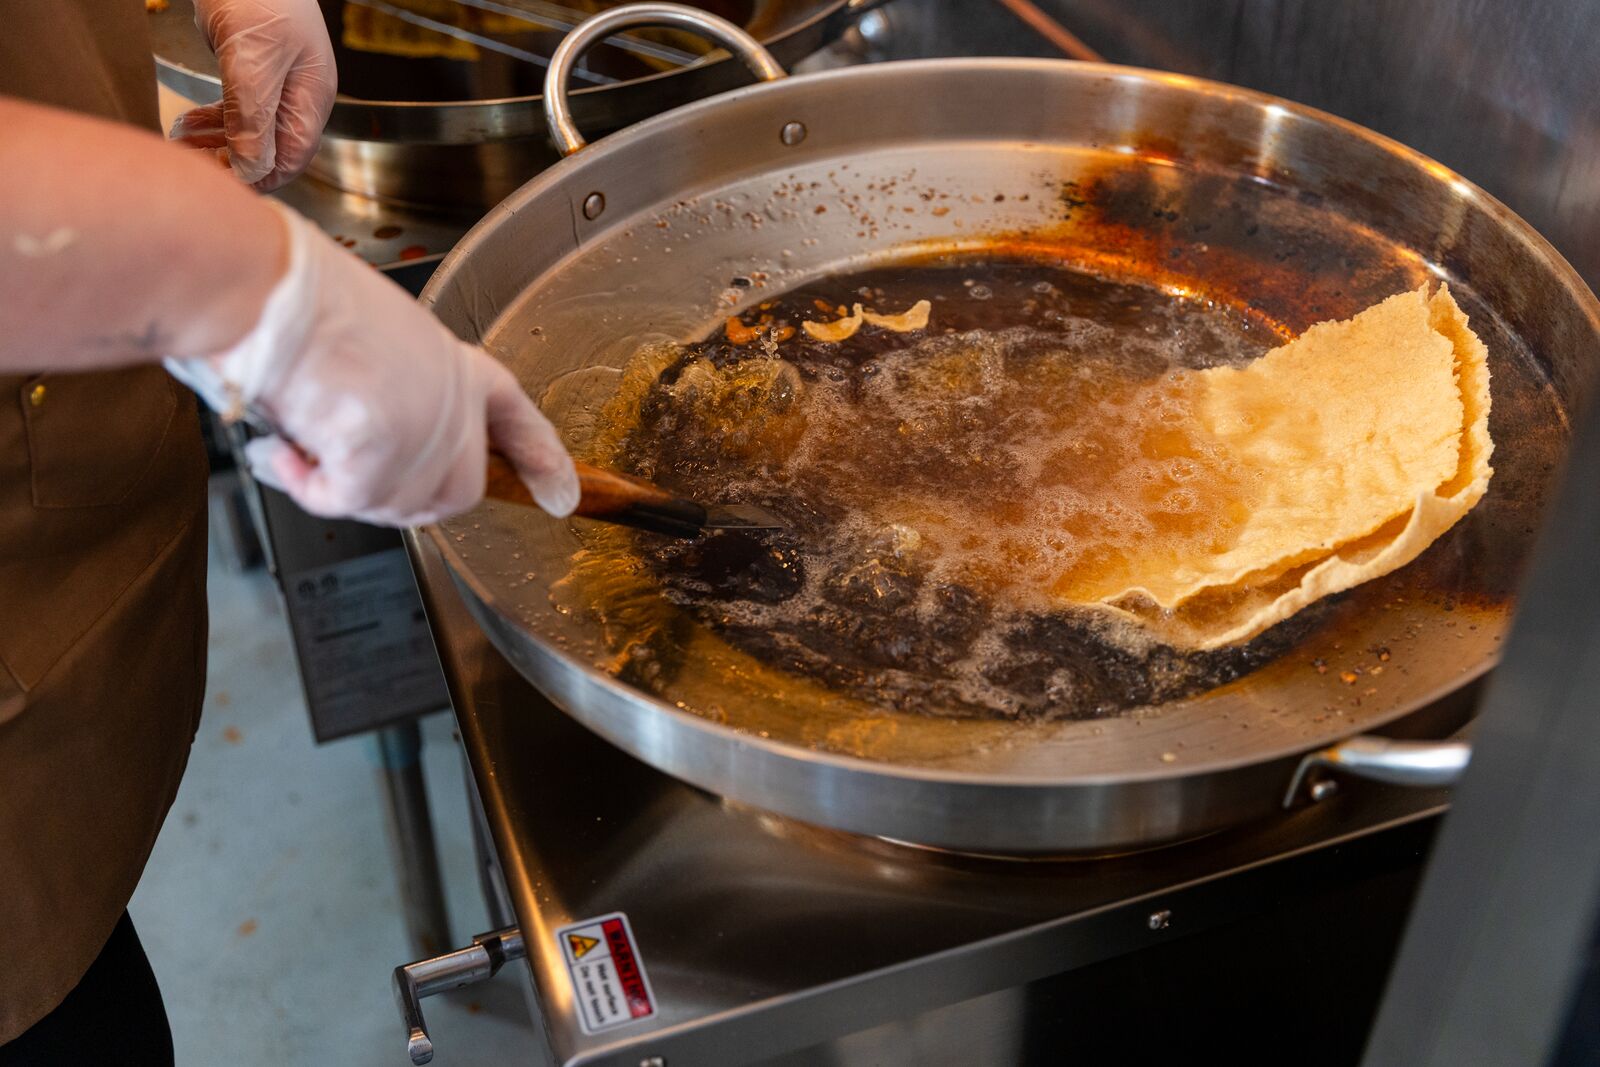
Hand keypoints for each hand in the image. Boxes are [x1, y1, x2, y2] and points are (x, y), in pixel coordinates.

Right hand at [168, 204, 579, 526]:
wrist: (263, 289)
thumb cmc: (296, 297)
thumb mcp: (375, 337)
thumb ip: (398, 389)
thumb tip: (367, 436)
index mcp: (457, 364)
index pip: (517, 418)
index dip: (541, 459)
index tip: (563, 492)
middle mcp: (453, 403)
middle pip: (457, 492)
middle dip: (401, 497)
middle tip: (345, 473)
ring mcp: (423, 435)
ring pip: (397, 506)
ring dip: (341, 488)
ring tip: (301, 438)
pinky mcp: (381, 460)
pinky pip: (345, 503)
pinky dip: (305, 487)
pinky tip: (283, 452)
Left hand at [169, 0, 336, 191]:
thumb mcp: (252, 62)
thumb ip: (253, 119)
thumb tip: (252, 170)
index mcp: (311, 98)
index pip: (291, 157)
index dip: (257, 178)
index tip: (219, 185)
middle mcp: (298, 95)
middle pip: (270, 149)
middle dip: (231, 163)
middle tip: (190, 166)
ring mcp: (276, 81)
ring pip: (250, 131)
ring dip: (217, 144)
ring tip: (181, 144)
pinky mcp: (252, 67)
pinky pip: (238, 109)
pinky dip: (214, 122)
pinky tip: (189, 125)